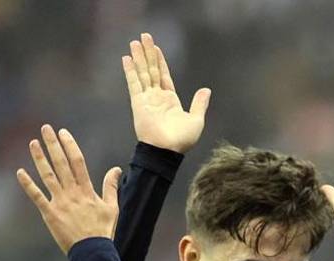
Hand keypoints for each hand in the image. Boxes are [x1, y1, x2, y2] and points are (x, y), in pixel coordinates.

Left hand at [16, 125, 121, 253]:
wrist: (92, 251)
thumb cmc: (102, 231)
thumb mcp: (112, 207)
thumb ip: (111, 187)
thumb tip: (116, 169)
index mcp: (87, 191)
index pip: (77, 162)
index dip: (69, 145)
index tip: (63, 132)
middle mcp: (72, 193)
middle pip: (61, 164)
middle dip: (53, 144)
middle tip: (45, 128)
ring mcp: (59, 202)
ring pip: (47, 176)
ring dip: (39, 158)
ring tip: (33, 143)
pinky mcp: (49, 213)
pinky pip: (36, 196)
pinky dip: (28, 184)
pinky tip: (20, 172)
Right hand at [123, 32, 210, 153]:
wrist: (167, 151)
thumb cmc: (181, 140)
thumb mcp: (196, 120)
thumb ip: (199, 104)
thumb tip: (206, 90)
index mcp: (170, 100)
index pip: (163, 75)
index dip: (160, 61)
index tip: (156, 48)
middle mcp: (157, 97)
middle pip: (151, 70)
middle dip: (148, 53)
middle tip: (144, 36)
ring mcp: (147, 99)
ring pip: (142, 73)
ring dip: (139, 57)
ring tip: (135, 41)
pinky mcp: (138, 103)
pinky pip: (134, 83)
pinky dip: (130, 71)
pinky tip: (127, 58)